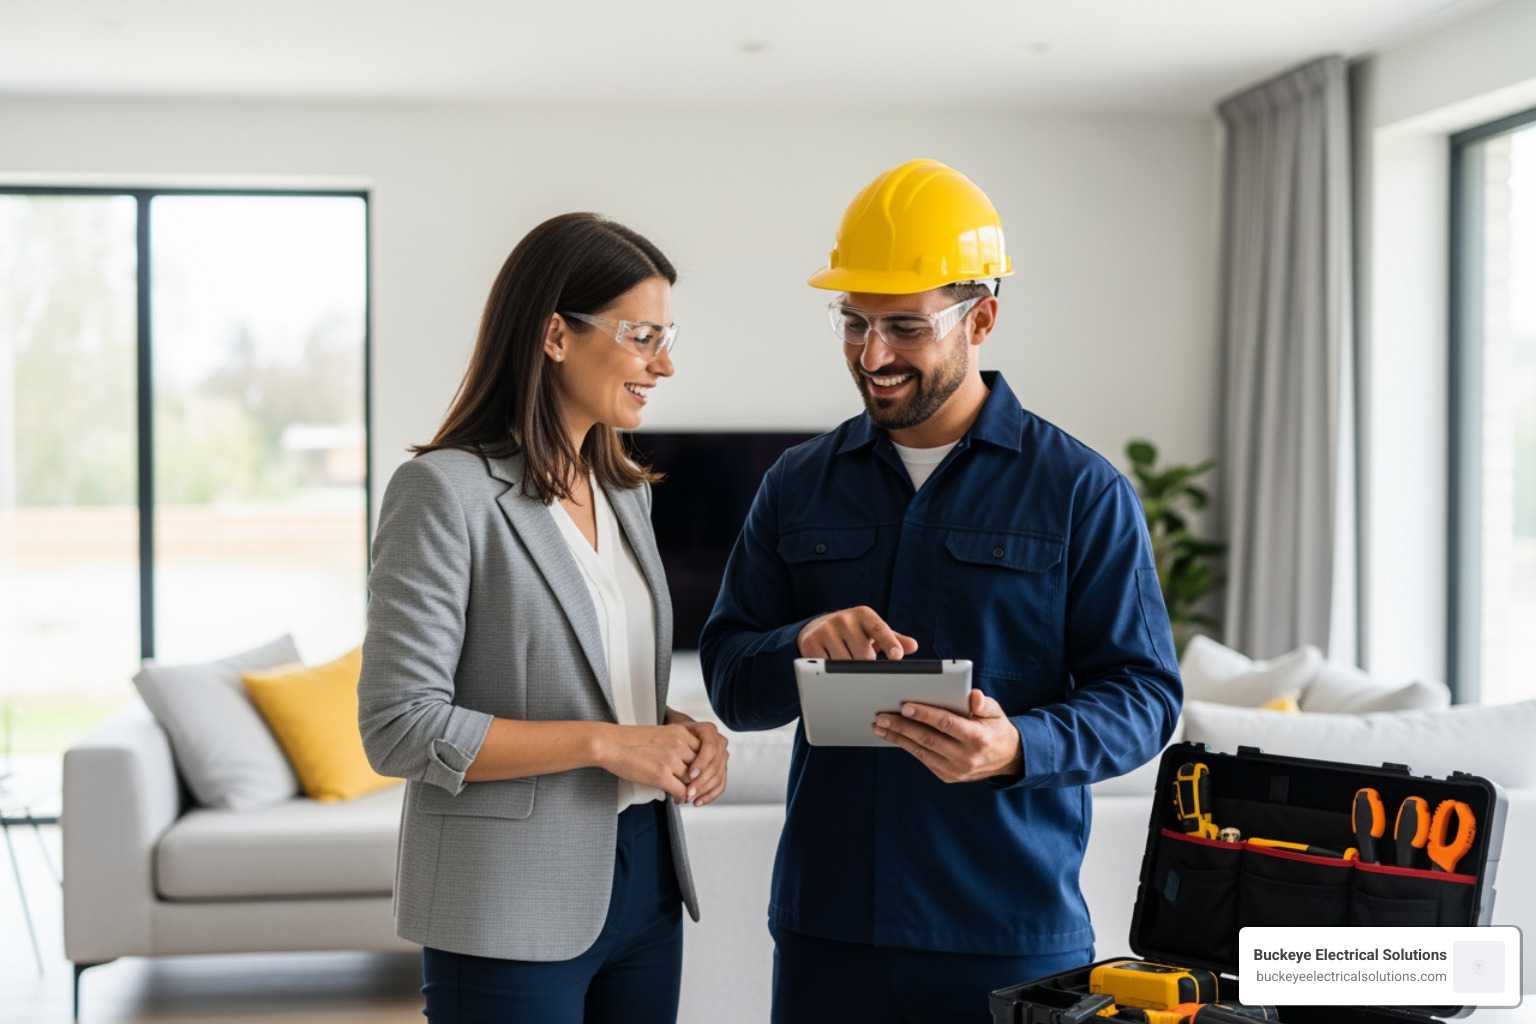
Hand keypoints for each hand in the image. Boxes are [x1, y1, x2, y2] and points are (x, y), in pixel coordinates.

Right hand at [594, 723, 700, 802]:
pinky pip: (682, 791)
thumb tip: (684, 763)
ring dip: (689, 790)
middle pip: (699, 767)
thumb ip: (675, 744)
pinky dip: (681, 798)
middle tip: (690, 787)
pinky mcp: (661, 775)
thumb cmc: (628, 740)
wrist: (609, 744)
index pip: (702, 751)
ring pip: (691, 780)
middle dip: (696, 780)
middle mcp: (679, 744)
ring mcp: (671, 760)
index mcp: (679, 732)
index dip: (699, 765)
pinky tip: (677, 799)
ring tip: (684, 795)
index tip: (694, 774)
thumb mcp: (659, 734)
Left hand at [665, 707, 729, 805]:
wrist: (678, 736)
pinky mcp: (722, 769)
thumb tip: (673, 767)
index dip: (701, 762)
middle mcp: (719, 742)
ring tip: (689, 797)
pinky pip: (720, 784)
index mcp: (708, 730)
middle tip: (688, 791)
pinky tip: (698, 801)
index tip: (690, 774)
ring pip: (718, 776)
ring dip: (704, 790)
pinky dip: (709, 795)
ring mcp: (722, 756)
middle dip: (701, 781)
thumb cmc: (673, 736)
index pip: (710, 748)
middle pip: (715, 765)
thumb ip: (676, 746)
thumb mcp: (672, 736)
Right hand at [797, 606, 918, 660]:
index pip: (880, 629)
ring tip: (848, 665)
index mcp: (864, 614)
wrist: (818, 626)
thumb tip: (912, 646)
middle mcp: (844, 619)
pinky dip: (832, 673)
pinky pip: (827, 668)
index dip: (889, 643)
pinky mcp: (811, 643)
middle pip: (863, 656)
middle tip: (864, 666)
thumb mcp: (873, 631)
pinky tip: (832, 664)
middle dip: (867, 667)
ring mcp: (826, 630)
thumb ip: (894, 638)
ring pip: (845, 665)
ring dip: (849, 672)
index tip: (897, 656)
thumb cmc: (853, 632)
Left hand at [871, 688, 1022, 783]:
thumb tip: (973, 696)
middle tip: (881, 717)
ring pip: (921, 751)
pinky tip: (894, 736)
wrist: (1007, 758)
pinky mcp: (948, 776)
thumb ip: (984, 703)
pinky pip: (923, 759)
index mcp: (977, 738)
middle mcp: (966, 757)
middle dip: (902, 727)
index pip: (946, 723)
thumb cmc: (995, 728)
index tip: (905, 706)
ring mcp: (955, 770)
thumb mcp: (996, 711)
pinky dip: (907, 746)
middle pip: (928, 739)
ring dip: (898, 738)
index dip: (925, 715)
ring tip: (879, 726)